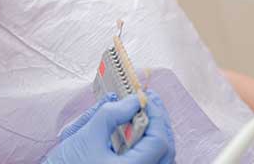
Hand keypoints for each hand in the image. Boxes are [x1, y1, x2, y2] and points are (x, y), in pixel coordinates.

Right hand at [44, 90, 174, 163]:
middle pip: (167, 153)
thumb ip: (111, 115)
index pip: (159, 142)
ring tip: (146, 115)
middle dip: (161, 123)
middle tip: (149, 102)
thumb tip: (134, 100)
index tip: (146, 96)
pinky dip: (151, 148)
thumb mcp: (86, 136)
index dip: (156, 116)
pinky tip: (141, 134)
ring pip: (163, 161)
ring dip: (158, 136)